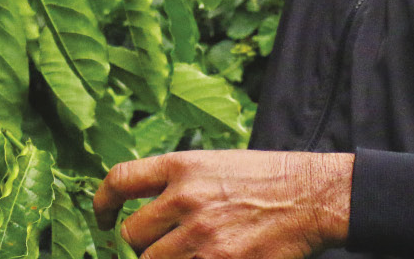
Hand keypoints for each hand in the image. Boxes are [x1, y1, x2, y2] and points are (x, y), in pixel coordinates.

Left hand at [93, 150, 352, 258]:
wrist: (312, 196)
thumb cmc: (265, 179)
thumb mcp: (214, 163)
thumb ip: (176, 184)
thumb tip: (145, 211)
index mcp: (181, 167)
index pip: (120, 180)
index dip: (102, 203)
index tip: (102, 218)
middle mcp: (186, 200)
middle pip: (133, 236)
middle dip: (142, 246)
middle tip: (160, 247)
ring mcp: (203, 236)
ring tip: (188, 254)